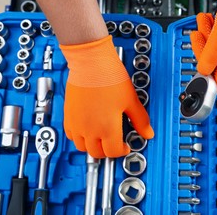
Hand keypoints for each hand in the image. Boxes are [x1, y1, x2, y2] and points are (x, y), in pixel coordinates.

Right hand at [60, 35, 153, 157]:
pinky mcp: (68, 115)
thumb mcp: (131, 100)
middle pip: (96, 153)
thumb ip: (141, 120)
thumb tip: (148, 133)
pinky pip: (70, 135)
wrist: (92, 62)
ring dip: (92, 147)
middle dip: (107, 151)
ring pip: (81, 147)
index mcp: (107, 128)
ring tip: (101, 138)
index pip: (113, 152)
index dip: (122, 151)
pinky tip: (87, 129)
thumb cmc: (110, 78)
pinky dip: (79, 137)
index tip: (125, 146)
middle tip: (115, 143)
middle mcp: (89, 129)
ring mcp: (77, 123)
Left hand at [190, 0, 216, 89]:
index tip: (194, 69)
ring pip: (214, 49)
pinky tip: (210, 19)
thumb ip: (211, 54)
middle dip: (202, 47)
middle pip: (212, 63)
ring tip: (203, 20)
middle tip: (197, 32)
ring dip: (205, 35)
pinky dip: (212, 30)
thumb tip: (203, 72)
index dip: (204, 79)